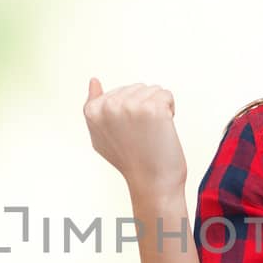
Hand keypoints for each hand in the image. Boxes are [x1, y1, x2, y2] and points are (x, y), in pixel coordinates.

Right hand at [84, 77, 186, 200]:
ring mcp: (130, 106)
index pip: (119, 92)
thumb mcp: (101, 135)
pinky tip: (162, 130)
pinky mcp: (152, 108)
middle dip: (144, 107)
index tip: (127, 133)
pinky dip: (170, 110)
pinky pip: (166, 95)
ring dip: (157, 108)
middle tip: (141, 134)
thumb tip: (94, 80)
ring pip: (152, 90)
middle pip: (136, 88)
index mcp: (92, 111)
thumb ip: (94, 107)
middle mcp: (108, 106)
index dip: (128, 111)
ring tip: (151, 132)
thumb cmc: (129, 160)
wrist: (152, 182)